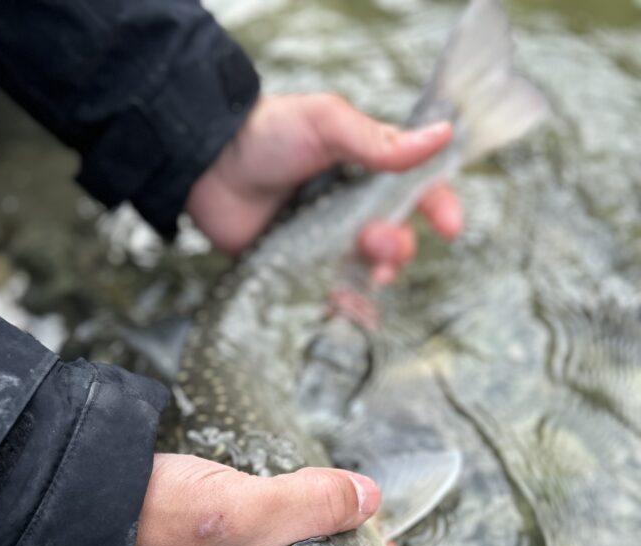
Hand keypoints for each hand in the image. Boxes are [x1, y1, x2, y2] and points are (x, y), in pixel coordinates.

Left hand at [185, 93, 462, 283]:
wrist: (207, 167)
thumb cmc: (265, 135)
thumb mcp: (326, 124)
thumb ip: (378, 141)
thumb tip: (441, 135)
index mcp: (364, 170)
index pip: (416, 189)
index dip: (439, 207)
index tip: (451, 227)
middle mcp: (349, 208)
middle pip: (395, 238)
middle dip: (397, 246)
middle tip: (374, 240)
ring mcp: (326, 241)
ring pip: (368, 270)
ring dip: (376, 276)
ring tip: (365, 273)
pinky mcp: (300, 269)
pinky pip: (333, 294)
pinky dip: (347, 306)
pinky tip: (349, 309)